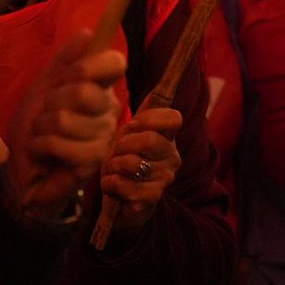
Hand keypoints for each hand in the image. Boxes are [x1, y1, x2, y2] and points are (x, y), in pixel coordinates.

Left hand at [0, 31, 124, 223]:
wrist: (22, 169)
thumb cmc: (34, 128)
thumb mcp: (44, 87)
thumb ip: (65, 60)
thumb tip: (88, 33)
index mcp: (101, 91)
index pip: (114, 63)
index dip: (88, 66)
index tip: (68, 76)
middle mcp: (108, 113)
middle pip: (82, 90)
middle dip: (51, 103)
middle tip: (46, 117)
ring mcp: (103, 139)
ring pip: (65, 119)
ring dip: (41, 128)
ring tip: (43, 137)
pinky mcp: (91, 163)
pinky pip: (59, 143)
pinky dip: (40, 146)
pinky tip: (43, 154)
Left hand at [98, 107, 182, 242]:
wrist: (118, 196)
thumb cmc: (124, 159)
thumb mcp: (130, 132)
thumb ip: (145, 111)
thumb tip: (161, 83)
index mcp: (169, 138)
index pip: (173, 118)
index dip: (148, 118)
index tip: (132, 126)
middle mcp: (172, 158)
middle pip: (150, 139)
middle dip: (123, 143)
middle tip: (115, 151)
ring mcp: (164, 180)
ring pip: (134, 164)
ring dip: (114, 165)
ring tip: (112, 169)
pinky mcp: (150, 200)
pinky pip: (125, 185)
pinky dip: (111, 183)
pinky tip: (112, 184)